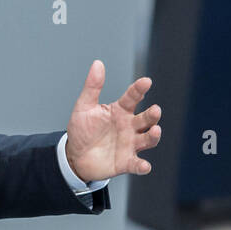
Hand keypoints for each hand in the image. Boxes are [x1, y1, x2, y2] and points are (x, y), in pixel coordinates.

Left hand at [65, 62, 161, 181]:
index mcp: (121, 111)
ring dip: (153, 136)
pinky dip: (142, 166)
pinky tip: (144, 166)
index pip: (133, 97)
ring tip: (155, 131)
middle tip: (155, 110)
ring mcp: (130, 144)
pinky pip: (137, 164)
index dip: (139, 89)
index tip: (146, 82)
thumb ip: (92, 87)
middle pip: (145, 119)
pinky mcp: (126, 162)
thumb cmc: (82, 130)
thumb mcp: (84, 107)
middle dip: (152, 115)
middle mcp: (129, 126)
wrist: (75, 156)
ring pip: (147, 139)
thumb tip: (97, 63)